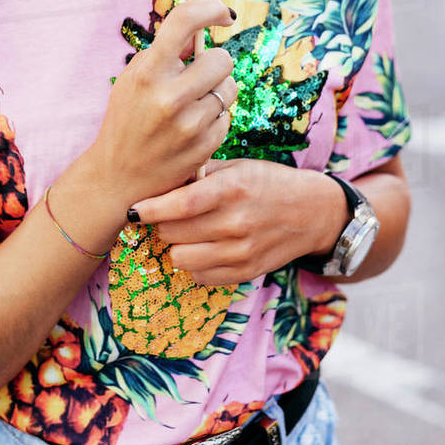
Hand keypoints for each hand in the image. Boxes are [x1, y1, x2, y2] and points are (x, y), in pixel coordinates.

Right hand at [90, 0, 237, 211]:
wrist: (118, 177)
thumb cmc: (127, 119)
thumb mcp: (133, 80)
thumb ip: (164, 53)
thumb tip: (201, 27)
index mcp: (147, 73)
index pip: (185, 21)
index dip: (209, 8)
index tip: (222, 13)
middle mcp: (169, 97)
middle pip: (221, 58)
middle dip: (214, 63)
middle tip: (200, 74)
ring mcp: (189, 125)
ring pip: (229, 88)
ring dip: (217, 91)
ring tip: (193, 104)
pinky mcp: (204, 147)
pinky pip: (227, 116)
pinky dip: (215, 117)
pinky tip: (193, 127)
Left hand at [128, 158, 348, 285]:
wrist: (313, 212)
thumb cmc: (269, 183)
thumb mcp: (238, 167)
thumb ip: (201, 173)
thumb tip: (162, 178)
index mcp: (232, 189)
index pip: (181, 204)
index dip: (151, 209)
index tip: (132, 210)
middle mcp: (236, 223)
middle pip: (173, 233)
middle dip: (163, 224)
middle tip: (168, 216)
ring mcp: (241, 252)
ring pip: (181, 259)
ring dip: (177, 246)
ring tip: (186, 234)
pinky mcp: (246, 272)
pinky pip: (200, 277)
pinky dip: (195, 264)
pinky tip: (205, 248)